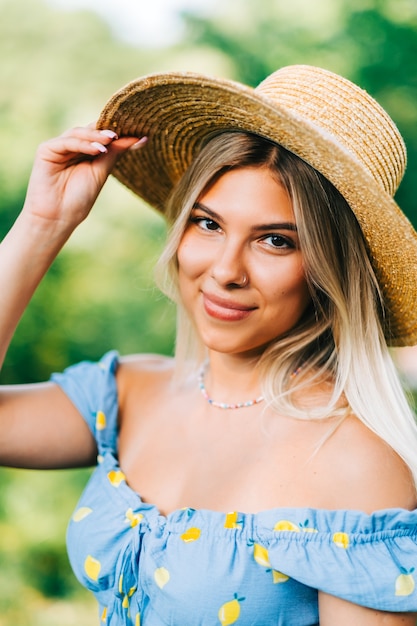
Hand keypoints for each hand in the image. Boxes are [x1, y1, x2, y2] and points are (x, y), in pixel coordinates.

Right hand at [23, 125, 144, 234]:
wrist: (59, 216)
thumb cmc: (79, 198)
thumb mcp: (101, 172)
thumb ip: (114, 153)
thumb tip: (138, 138)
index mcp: (86, 152)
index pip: (101, 136)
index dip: (117, 133)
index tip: (139, 134)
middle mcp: (72, 147)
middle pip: (90, 131)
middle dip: (106, 132)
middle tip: (120, 134)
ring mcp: (59, 147)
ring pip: (79, 133)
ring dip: (95, 136)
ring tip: (110, 140)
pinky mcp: (46, 149)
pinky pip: (67, 142)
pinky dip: (83, 144)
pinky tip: (98, 149)